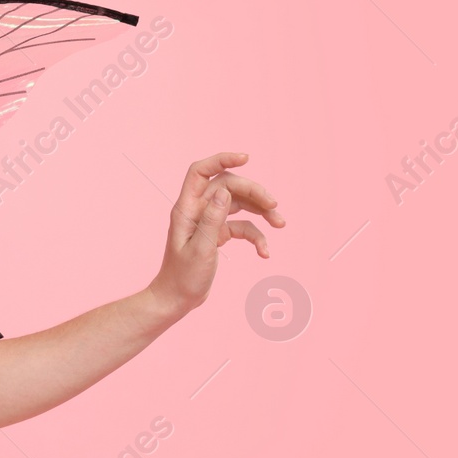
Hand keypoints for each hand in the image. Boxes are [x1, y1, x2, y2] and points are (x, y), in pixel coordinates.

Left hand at [149, 152, 285, 316]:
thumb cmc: (183, 276)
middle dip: (254, 192)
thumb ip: (212, 219)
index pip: (200, 172)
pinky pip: (242, 227)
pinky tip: (265, 253)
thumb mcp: (200, 248)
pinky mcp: (218, 235)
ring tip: (280, 224)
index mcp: (186, 208)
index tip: (246, 158)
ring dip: (261, 212)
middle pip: (228, 187)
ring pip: (239, 205)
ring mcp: (209, 222)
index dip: (221, 160)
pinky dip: (256, 236)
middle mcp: (197, 210)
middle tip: (275, 207)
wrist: (177, 299)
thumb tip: (224, 189)